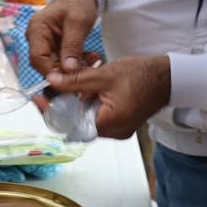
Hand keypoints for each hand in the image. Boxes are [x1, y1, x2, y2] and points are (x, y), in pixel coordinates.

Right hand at [26, 0, 99, 75]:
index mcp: (37, 30)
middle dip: (65, 71)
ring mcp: (44, 42)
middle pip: (44, 64)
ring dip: (71, 68)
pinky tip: (88, 58)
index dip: (52, 71)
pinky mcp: (53, 45)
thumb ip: (72, 46)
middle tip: (87, 71)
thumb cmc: (77, 3)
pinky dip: (74, 63)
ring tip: (91, 62)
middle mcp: (36, 37)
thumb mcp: (78, 22)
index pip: (37, 58)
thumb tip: (68, 70)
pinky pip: (60, 60)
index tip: (71, 78)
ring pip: (54, 64)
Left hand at [45, 56, 170, 138]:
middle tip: (47, 90)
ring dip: (73, 104)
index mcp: (110, 124)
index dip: (52, 113)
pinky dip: (85, 103)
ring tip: (63, 85)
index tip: (38, 99)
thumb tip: (51, 81)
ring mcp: (117, 128)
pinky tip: (80, 88)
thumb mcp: (103, 75)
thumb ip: (75, 81)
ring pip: (85, 120)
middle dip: (60, 107)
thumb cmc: (141, 75)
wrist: (168, 77)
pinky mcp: (119, 121)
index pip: (71, 126)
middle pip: (76, 125)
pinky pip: (95, 116)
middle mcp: (114, 132)